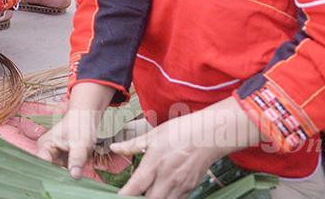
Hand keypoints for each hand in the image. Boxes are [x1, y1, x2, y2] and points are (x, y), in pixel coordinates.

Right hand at [37, 82, 113, 178]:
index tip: (64, 180)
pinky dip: (71, 170)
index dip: (54, 175)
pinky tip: (77, 168)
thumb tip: (74, 176)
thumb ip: (76, 159)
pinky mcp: (60, 158)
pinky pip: (64, 169)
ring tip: (77, 169)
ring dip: (67, 174)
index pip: (44, 166)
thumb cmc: (81, 126)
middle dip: (61, 175)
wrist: (86, 117)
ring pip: (58, 171)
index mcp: (44, 146)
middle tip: (74, 175)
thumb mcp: (80, 144)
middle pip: (50, 170)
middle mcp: (45, 151)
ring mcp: (53, 155)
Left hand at [111, 100, 259, 198]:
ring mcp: (180, 185)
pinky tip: (160, 192)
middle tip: (131, 195)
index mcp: (155, 163)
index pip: (136, 186)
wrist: (210, 135)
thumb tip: (115, 148)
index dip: (125, 194)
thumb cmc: (181, 131)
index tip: (117, 196)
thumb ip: (133, 145)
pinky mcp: (190, 188)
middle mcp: (167, 178)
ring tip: (145, 193)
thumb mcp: (154, 135)